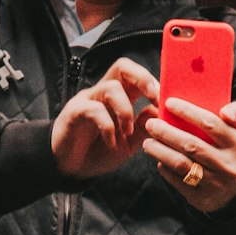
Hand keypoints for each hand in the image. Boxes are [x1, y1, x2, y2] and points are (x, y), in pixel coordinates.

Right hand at [51, 58, 158, 178]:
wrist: (69, 169)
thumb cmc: (98, 151)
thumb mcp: (129, 143)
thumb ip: (144, 128)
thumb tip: (160, 112)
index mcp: (119, 97)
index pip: (137, 75)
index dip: (154, 83)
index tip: (166, 103)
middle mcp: (103, 93)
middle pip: (123, 66)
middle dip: (143, 78)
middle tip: (154, 98)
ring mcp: (88, 100)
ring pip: (111, 88)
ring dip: (125, 111)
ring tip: (127, 133)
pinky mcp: (74, 112)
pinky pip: (94, 110)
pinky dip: (108, 127)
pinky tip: (111, 142)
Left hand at [143, 97, 235, 210]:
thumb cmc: (235, 151)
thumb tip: (224, 111)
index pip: (211, 124)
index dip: (188, 112)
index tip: (169, 103)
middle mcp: (228, 166)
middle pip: (192, 145)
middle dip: (167, 133)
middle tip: (151, 124)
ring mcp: (214, 184)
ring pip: (181, 164)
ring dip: (160, 151)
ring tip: (148, 142)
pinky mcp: (201, 197)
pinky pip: (177, 181)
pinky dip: (165, 169)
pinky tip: (159, 159)